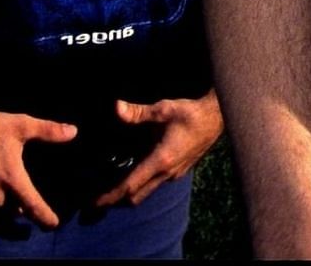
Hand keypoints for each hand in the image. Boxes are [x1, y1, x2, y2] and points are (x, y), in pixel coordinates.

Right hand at [0, 95, 77, 227]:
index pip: (32, 207)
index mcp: (12, 179)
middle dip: (21, 209)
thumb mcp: (22, 125)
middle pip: (13, 212)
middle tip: (28, 204)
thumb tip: (74, 132)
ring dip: (3, 211)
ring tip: (11, 205)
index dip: (45, 218)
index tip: (53, 225)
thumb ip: (49, 131)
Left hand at [93, 91, 223, 207]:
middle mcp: (167, 173)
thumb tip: (116, 107)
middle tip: (96, 199)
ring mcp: (174, 174)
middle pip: (136, 196)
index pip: (130, 186)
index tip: (93, 203)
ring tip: (111, 186)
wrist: (218, 117)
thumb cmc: (190, 113)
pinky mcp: (179, 170)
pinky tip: (134, 170)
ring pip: (146, 191)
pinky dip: (140, 183)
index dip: (109, 197)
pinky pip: (155, 183)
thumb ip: (138, 113)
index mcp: (160, 160)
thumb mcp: (163, 110)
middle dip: (115, 201)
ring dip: (128, 193)